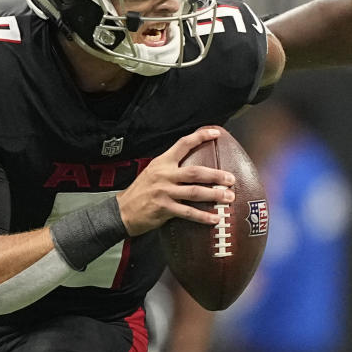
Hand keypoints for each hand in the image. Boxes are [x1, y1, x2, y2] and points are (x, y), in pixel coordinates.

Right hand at [116, 128, 235, 235]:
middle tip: (231, 179)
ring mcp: (164, 192)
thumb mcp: (153, 172)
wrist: (121, 211)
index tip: (216, 133)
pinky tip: (214, 218)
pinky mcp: (164, 209)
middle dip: (216, 175)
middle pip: (195, 172)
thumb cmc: (140, 191)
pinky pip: (188, 212)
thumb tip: (196, 168)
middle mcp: (164, 175)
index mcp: (163, 162)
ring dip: (214, 195)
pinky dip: (203, 216)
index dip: (200, 137)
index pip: (183, 144)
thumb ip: (172, 168)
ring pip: (195, 192)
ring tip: (229, 197)